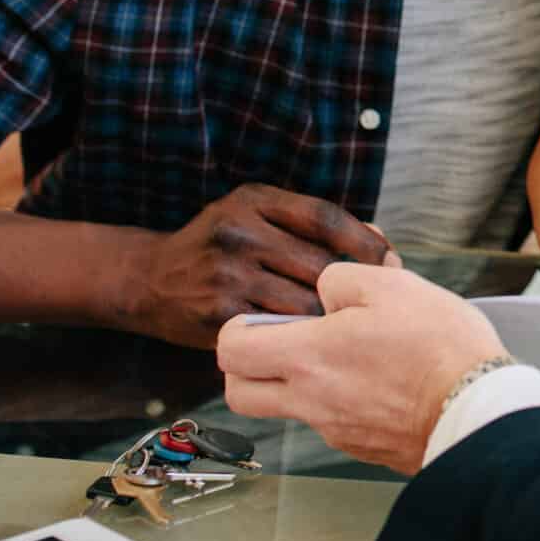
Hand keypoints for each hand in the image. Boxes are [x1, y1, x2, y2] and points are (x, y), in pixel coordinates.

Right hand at [122, 185, 397, 349]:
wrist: (150, 280)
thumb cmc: (220, 247)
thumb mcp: (257, 216)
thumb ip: (311, 225)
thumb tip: (381, 242)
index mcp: (254, 202)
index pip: (325, 217)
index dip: (365, 241)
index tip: (389, 260)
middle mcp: (239, 233)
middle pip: (320, 263)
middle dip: (353, 286)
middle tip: (375, 302)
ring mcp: (227, 274)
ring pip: (304, 301)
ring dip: (330, 315)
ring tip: (347, 322)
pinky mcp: (218, 314)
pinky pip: (277, 328)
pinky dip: (300, 334)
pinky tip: (313, 338)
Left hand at [216, 263, 507, 475]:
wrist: (478, 409)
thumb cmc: (439, 348)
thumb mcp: (392, 285)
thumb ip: (342, 280)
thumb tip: (326, 291)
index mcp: (309, 356)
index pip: (231, 351)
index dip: (236, 330)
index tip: (259, 320)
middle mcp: (310, 400)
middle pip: (240, 394)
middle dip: (248, 367)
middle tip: (282, 343)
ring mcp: (335, 429)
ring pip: (288, 408)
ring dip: (300, 383)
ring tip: (348, 356)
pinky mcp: (362, 447)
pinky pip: (332, 423)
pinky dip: (343, 402)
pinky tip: (381, 380)